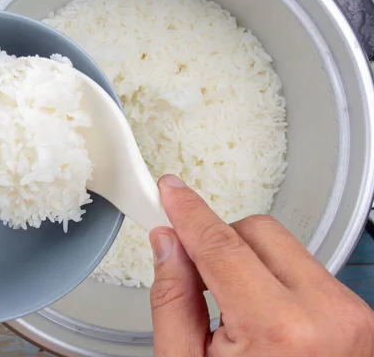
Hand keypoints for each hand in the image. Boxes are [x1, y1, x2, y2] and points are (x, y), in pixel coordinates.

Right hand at [150, 174, 373, 356]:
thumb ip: (172, 300)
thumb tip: (168, 245)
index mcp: (280, 330)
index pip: (221, 244)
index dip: (188, 211)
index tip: (170, 191)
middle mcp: (327, 314)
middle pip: (258, 231)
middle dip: (220, 240)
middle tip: (195, 272)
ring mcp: (351, 316)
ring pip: (284, 246)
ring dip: (248, 261)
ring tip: (233, 310)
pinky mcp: (358, 318)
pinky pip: (305, 270)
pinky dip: (273, 279)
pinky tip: (260, 316)